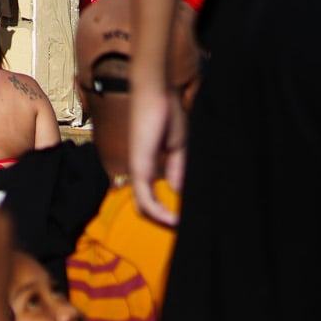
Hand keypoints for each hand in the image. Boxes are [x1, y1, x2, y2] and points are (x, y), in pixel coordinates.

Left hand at [127, 80, 187, 226]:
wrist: (156, 92)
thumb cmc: (166, 113)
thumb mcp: (177, 147)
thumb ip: (177, 169)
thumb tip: (178, 191)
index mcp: (147, 165)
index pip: (150, 197)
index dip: (165, 212)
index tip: (182, 220)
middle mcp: (139, 169)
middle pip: (145, 206)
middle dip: (162, 221)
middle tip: (180, 228)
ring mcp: (137, 168)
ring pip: (143, 206)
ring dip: (160, 221)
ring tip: (177, 227)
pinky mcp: (140, 164)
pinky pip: (144, 196)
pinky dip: (157, 212)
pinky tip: (172, 219)